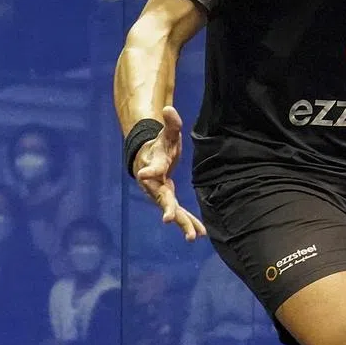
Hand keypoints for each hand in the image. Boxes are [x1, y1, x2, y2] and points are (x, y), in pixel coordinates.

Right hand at [133, 105, 206, 241]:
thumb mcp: (167, 133)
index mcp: (152, 166)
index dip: (148, 171)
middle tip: (168, 219)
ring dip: (182, 223)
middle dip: (167, 208)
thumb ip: (170, 123)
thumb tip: (169, 108)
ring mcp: (161, 194)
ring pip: (171, 210)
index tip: (144, 174)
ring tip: (193, 237)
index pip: (150, 169)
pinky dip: (188, 222)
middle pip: (161, 197)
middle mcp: (155, 184)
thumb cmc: (159, 145)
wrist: (148, 158)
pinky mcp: (169, 199)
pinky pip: (179, 213)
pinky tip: (200, 233)